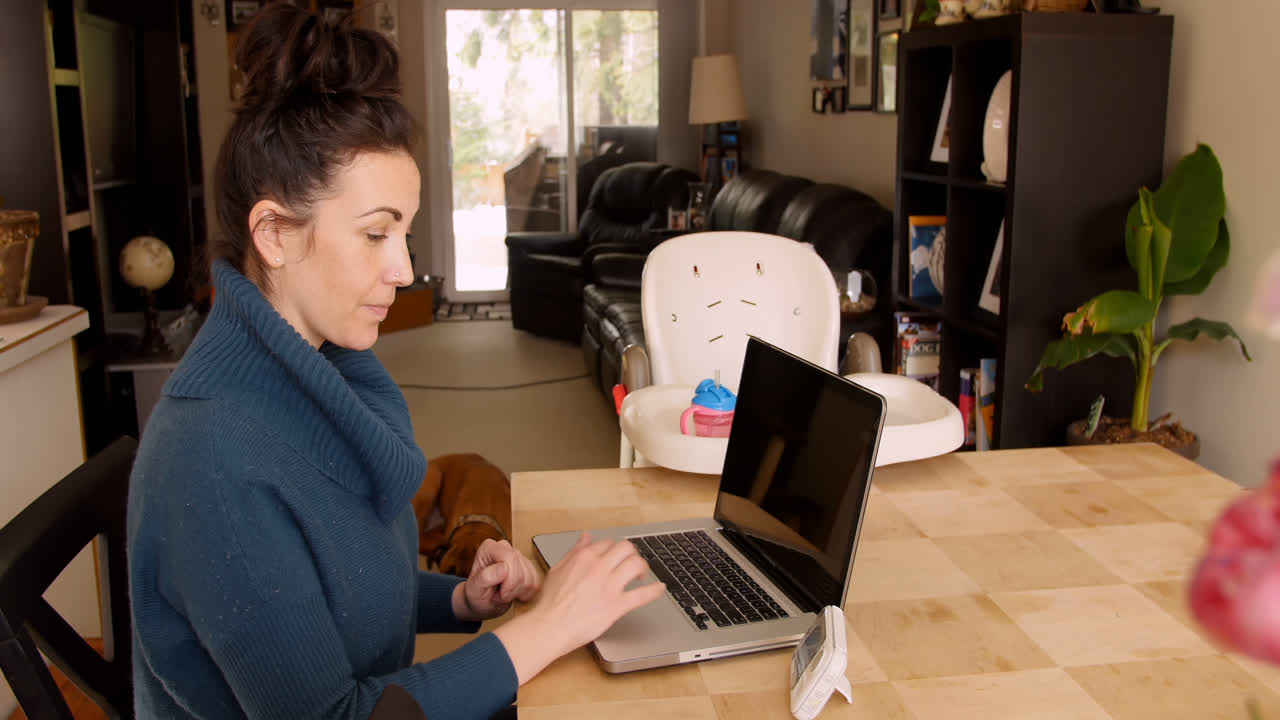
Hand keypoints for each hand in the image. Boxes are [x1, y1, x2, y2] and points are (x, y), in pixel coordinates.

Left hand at [455, 539, 540, 620]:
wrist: (483, 603)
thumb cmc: (476, 595)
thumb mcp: (474, 590)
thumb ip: (485, 577)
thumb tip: (502, 568)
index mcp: (489, 548)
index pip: (510, 557)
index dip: (510, 579)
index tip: (501, 593)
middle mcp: (505, 548)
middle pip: (522, 566)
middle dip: (514, 588)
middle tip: (501, 595)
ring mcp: (518, 556)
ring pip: (530, 576)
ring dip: (519, 592)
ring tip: (505, 594)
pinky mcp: (528, 567)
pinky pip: (536, 583)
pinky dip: (526, 593)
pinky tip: (514, 594)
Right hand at [525, 532, 666, 656]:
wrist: (549, 626)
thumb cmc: (550, 603)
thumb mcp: (558, 569)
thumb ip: (574, 551)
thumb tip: (585, 536)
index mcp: (585, 558)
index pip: (608, 543)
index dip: (615, 549)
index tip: (616, 556)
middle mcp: (599, 568)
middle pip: (626, 548)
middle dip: (632, 553)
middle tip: (632, 562)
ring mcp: (609, 586)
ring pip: (636, 565)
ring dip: (643, 567)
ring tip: (642, 574)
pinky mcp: (616, 606)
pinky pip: (641, 595)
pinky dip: (654, 591)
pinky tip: (660, 589)